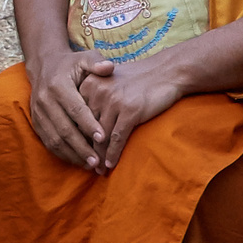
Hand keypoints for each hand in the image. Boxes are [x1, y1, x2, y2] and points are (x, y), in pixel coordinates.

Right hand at [26, 47, 113, 169]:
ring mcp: (38, 113)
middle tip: (98, 161)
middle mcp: (45, 101)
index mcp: (58, 86)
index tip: (103, 138)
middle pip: (64, 129)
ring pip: (55, 139)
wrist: (44, 66)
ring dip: (72, 155)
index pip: (75, 109)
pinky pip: (48, 142)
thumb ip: (97, 62)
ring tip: (90, 165)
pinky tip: (78, 161)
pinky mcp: (36, 122)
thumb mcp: (84, 58)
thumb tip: (109, 67)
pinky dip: (63, 154)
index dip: (88, 124)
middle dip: (81, 147)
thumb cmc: (71, 64)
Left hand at [74, 50, 186, 171]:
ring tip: (98, 171)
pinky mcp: (130, 111)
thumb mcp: (109, 82)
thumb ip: (93, 98)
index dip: (76, 137)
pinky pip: (117, 139)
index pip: (76, 117)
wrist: (166, 72)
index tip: (76, 152)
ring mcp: (113, 101)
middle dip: (86, 150)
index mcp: (88, 84)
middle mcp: (98, 92)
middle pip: (87, 128)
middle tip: (85, 166)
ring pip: (101, 137)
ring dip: (99, 157)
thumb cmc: (137, 80)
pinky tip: (111, 165)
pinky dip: (113, 154)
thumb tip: (81, 126)